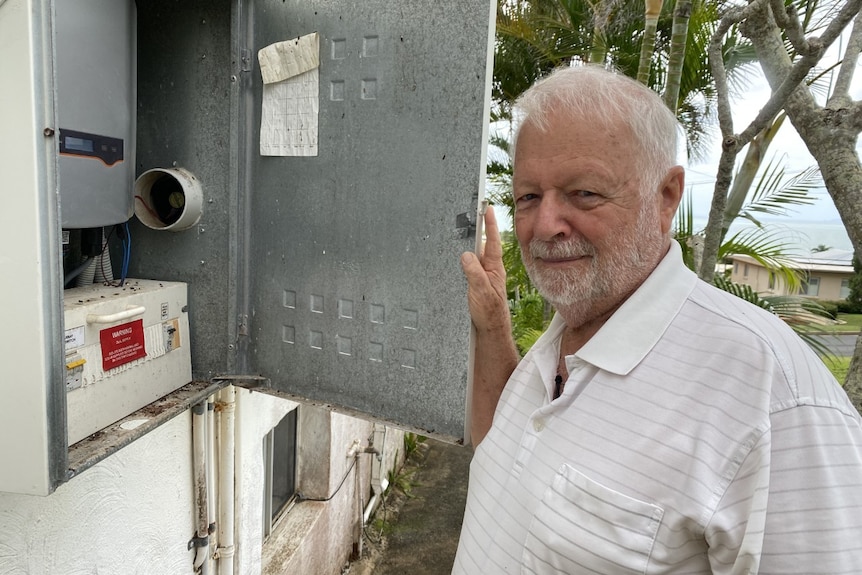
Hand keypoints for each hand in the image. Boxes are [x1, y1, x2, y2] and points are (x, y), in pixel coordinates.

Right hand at [460, 205, 509, 333]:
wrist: (490, 332)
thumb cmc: (490, 314)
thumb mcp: (482, 292)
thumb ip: (475, 273)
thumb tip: (466, 254)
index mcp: (494, 268)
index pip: (492, 242)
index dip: (490, 224)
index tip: (487, 208)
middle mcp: (488, 269)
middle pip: (481, 245)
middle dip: (475, 229)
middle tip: (469, 213)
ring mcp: (481, 276)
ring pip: (472, 256)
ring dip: (465, 246)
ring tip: (456, 232)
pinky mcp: (474, 284)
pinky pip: (467, 267)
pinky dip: (461, 260)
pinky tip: (452, 258)